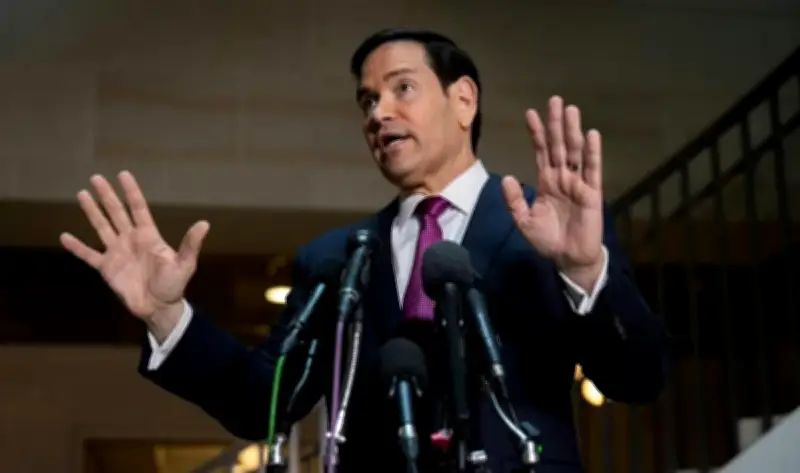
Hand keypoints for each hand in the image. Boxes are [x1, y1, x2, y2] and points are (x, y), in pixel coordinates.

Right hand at [60, 171, 209, 319]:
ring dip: (92, 212)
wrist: (158, 307)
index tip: (123, 174)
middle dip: (107, 196)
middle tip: (96, 178)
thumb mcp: (185, 264)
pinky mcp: (107, 268)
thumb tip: (205, 224)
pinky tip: (64, 236)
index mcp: (149, 236)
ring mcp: (117, 252)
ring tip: (81, 194)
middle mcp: (131, 239)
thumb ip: (190, 244)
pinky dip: (77, 247)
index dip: (131, 192)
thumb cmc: (173, 284)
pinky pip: (89, 255)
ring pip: (102, 227)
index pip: (138, 208)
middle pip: (117, 213)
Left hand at [502, 96, 603, 289]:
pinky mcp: (592, 192)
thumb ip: (515, 201)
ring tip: (570, 110)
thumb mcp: (524, 221)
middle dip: (555, 124)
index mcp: (546, 182)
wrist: (568, 259)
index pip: (541, 152)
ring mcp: (578, 183)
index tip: (530, 113)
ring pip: (574, 152)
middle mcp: (562, 177)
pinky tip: (591, 135)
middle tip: (554, 100)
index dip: (537, 133)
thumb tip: (507, 178)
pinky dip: (592, 152)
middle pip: (558, 145)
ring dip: (572, 131)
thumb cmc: (548, 240)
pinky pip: (592, 169)